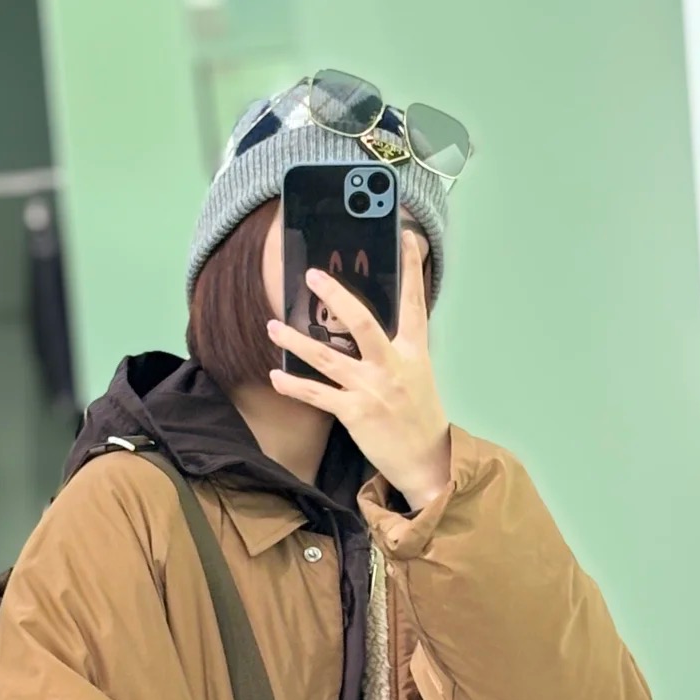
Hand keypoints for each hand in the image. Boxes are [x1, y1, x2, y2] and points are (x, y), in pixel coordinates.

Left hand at [267, 230, 452, 510]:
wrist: (427, 462)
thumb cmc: (419, 418)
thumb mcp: (417, 376)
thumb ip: (397, 350)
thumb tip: (369, 328)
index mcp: (413, 353)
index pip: (414, 303)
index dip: (412, 268)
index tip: (406, 237)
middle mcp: (392, 366)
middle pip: (362, 322)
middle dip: (335, 297)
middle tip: (312, 276)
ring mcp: (372, 389)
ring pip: (327, 358)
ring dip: (295, 341)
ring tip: (272, 327)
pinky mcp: (355, 413)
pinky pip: (317, 395)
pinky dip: (294, 385)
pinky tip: (276, 377)